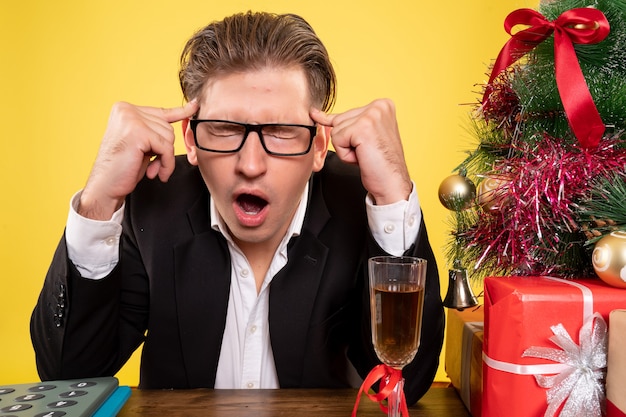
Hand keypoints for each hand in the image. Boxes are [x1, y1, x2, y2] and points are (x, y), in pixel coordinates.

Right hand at [79, 100, 198, 219]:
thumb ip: (156, 129)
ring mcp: (131, 119)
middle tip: (153, 164)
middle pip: (167, 127)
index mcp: (125, 109)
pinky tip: (156, 172)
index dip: (180, 112)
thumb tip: (186, 112)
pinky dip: (166, 163)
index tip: (195, 105)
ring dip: (165, 158)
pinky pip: (166, 148)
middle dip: (164, 150)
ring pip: (169, 137)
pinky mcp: (138, 133)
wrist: (105, 186)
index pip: (161, 111)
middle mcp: (126, 110)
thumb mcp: (143, 143)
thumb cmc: (123, 168)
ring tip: (151, 168)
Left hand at [311, 99, 411, 204]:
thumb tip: (315, 113)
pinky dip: (345, 154)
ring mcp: (371, 115)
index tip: (367, 144)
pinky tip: (363, 157)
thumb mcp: (362, 135)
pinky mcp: (362, 128)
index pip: (345, 115)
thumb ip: (344, 122)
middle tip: (369, 152)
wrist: (391, 184)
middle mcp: (379, 106)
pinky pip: (336, 140)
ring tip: (367, 155)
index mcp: (383, 105)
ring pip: (336, 130)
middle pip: (339, 120)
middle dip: (348, 141)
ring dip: (346, 148)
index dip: (350, 136)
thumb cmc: (380, 164)